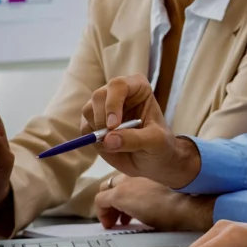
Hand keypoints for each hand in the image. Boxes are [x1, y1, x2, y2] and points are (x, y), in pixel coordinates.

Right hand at [80, 74, 199, 187]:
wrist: (153, 161)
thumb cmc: (161, 145)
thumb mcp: (156, 142)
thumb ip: (135, 139)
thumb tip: (107, 139)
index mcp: (138, 87)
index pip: (118, 85)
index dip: (113, 103)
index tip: (113, 125)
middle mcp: (118, 93)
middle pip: (98, 96)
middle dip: (101, 119)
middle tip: (110, 139)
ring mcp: (104, 107)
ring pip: (88, 111)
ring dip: (97, 130)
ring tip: (116, 144)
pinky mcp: (94, 122)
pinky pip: (85, 127)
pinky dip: (93, 139)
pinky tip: (110, 146)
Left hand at [95, 176, 214, 231]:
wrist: (188, 203)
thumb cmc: (185, 202)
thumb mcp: (169, 194)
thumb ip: (158, 194)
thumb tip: (158, 205)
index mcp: (148, 172)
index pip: (126, 179)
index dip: (123, 193)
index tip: (128, 207)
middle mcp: (135, 174)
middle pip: (113, 183)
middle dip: (113, 200)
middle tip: (119, 215)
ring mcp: (126, 183)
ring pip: (105, 191)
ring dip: (109, 208)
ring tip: (115, 222)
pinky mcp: (120, 195)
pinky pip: (100, 202)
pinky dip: (102, 214)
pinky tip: (110, 225)